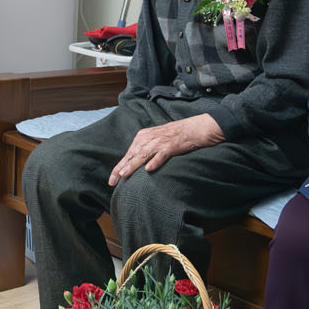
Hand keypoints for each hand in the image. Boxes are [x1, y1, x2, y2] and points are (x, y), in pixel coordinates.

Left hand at [109, 114, 224, 184]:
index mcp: (144, 136)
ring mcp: (161, 141)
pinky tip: (149, 169)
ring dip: (133, 165)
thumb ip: (147, 150)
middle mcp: (150, 138)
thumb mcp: (158, 140)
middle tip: (112, 181)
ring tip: (125, 175)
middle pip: (132, 155)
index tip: (111, 180)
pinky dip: (156, 161)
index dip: (119, 167)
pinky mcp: (173, 145)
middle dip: (121, 168)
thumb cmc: (178, 136)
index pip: (128, 154)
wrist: (198, 127)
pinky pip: (163, 154)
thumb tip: (135, 165)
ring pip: (144, 154)